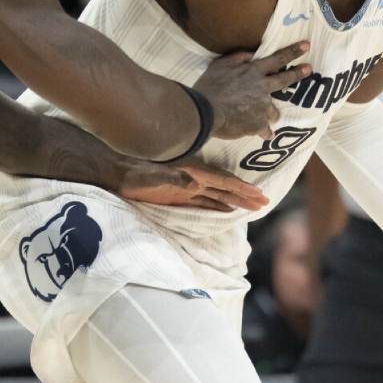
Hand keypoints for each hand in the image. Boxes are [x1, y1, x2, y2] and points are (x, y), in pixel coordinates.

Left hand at [118, 158, 267, 212]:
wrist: (118, 173)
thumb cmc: (135, 174)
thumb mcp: (153, 176)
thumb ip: (174, 179)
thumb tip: (195, 183)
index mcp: (193, 173)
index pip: (223, 182)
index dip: (241, 188)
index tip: (258, 194)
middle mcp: (194, 179)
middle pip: (225, 188)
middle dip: (244, 195)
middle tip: (264, 202)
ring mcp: (187, 187)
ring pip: (218, 195)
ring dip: (234, 200)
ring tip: (252, 206)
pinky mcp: (178, 196)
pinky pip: (204, 202)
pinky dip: (217, 206)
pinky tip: (226, 210)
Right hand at [194, 42, 310, 139]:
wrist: (206, 112)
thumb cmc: (210, 86)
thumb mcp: (220, 65)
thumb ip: (238, 58)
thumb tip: (251, 55)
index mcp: (254, 72)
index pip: (277, 59)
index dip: (293, 51)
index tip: (306, 45)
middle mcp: (263, 88)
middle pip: (285, 80)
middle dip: (298, 74)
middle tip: (308, 70)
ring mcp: (263, 108)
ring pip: (274, 112)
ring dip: (270, 113)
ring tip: (264, 117)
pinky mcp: (258, 125)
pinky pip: (265, 131)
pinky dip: (263, 132)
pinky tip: (263, 135)